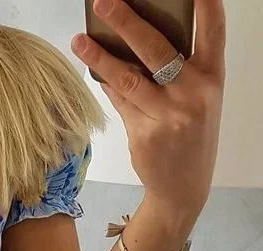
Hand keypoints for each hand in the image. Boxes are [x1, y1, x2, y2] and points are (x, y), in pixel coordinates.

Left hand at [73, 0, 224, 227]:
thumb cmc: (191, 136)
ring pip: (128, 78)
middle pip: (156, 49)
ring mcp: (167, 116)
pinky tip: (94, 71)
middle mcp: (193, 95)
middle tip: (103, 2)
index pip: (213, 32)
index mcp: (212, 79)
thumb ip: (181, 71)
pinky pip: (120, 102)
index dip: (206, 6)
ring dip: (100, 57)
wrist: (183, 189)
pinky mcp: (143, 134)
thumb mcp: (199, 99)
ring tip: (79, 41)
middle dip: (127, 22)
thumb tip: (138, 37)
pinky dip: (107, 85)